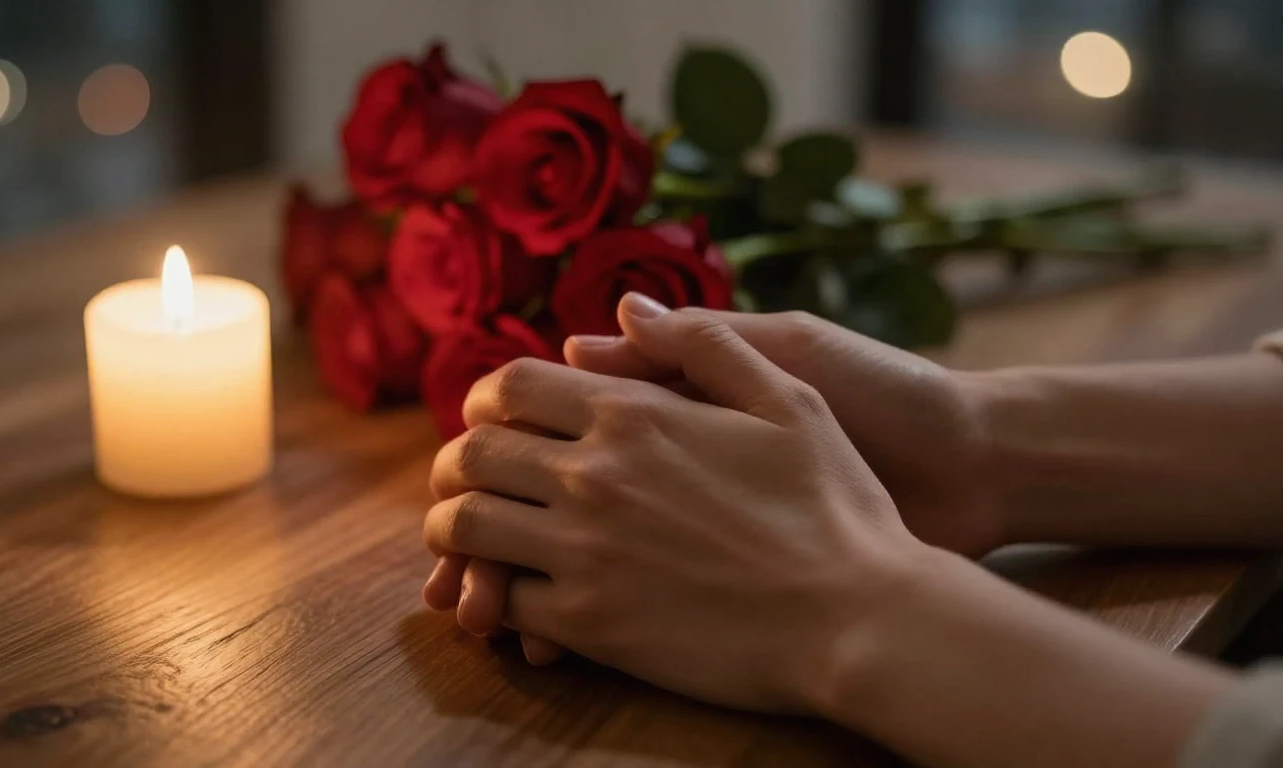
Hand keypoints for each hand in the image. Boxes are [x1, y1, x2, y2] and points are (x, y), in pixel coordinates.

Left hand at [422, 293, 926, 711]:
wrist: (861, 619)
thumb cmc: (837, 507)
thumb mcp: (790, 399)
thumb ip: (705, 345)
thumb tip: (629, 308)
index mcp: (636, 413)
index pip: (512, 386)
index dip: (486, 398)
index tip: (489, 417)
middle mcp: (594, 474)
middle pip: (473, 453)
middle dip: (455, 463)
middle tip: (464, 479)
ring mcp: (585, 551)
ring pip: (468, 527)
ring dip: (454, 528)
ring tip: (467, 538)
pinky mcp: (591, 623)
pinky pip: (506, 601)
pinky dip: (496, 597)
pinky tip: (510, 599)